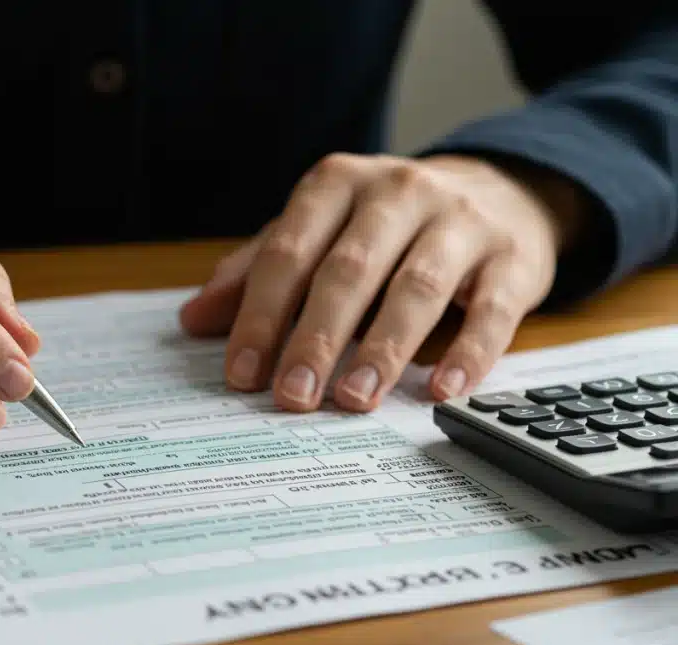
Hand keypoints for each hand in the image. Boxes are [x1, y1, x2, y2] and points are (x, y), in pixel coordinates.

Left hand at [179, 153, 585, 411]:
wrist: (499, 190)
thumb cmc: (387, 222)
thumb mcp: (319, 231)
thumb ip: (258, 271)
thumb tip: (193, 320)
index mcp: (337, 184)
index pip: (289, 253)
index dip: (261, 315)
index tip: (242, 373)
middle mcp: (399, 193)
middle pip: (348, 272)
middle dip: (315, 338)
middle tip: (291, 396)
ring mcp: (460, 223)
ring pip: (416, 289)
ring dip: (382, 349)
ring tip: (354, 398)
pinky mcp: (513, 259)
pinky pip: (491, 310)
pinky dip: (468, 354)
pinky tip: (442, 391)